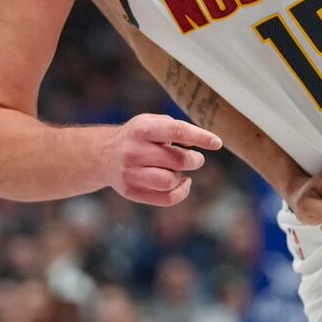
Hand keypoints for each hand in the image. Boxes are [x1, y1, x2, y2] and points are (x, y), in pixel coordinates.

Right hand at [103, 113, 221, 205]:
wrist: (104, 155)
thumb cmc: (138, 137)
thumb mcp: (151, 122)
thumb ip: (175, 128)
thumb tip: (204, 141)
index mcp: (141, 128)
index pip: (177, 131)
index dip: (200, 137)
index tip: (217, 143)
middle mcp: (133, 151)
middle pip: (177, 159)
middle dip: (194, 160)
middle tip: (196, 158)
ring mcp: (130, 173)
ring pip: (170, 181)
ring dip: (182, 176)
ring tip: (180, 170)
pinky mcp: (131, 191)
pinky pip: (166, 199)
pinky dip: (181, 192)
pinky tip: (183, 182)